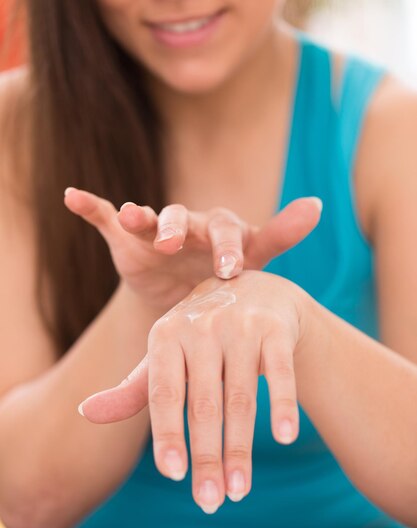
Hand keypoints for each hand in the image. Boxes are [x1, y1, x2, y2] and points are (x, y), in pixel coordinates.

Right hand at [65, 188, 320, 308]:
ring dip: (140, 216)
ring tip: (131, 218)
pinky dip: (90, 206)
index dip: (226, 246)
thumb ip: (280, 234)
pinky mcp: (126, 237)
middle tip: (174, 246)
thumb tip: (318, 202)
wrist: (186, 300)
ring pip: (149, 216)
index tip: (228, 268)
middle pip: (185, 218)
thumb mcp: (253, 265)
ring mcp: (155, 230)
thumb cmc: (224, 282)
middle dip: (179, 229)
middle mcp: (190, 225)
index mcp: (221, 233)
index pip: (227, 231)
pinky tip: (73, 197)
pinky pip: (106, 216)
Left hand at [80, 271, 306, 513]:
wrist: (255, 291)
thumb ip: (134, 387)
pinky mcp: (275, 328)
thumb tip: (86, 412)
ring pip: (240, 397)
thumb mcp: (166, 353)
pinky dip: (283, 405)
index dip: (169, 435)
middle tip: (210, 501)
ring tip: (239, 490)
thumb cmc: (202, 334)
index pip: (163, 394)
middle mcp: (201, 327)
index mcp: (166, 334)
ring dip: (240, 448)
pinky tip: (286, 437)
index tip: (174, 476)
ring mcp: (241, 325)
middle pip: (204, 404)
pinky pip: (281, 373)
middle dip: (207, 458)